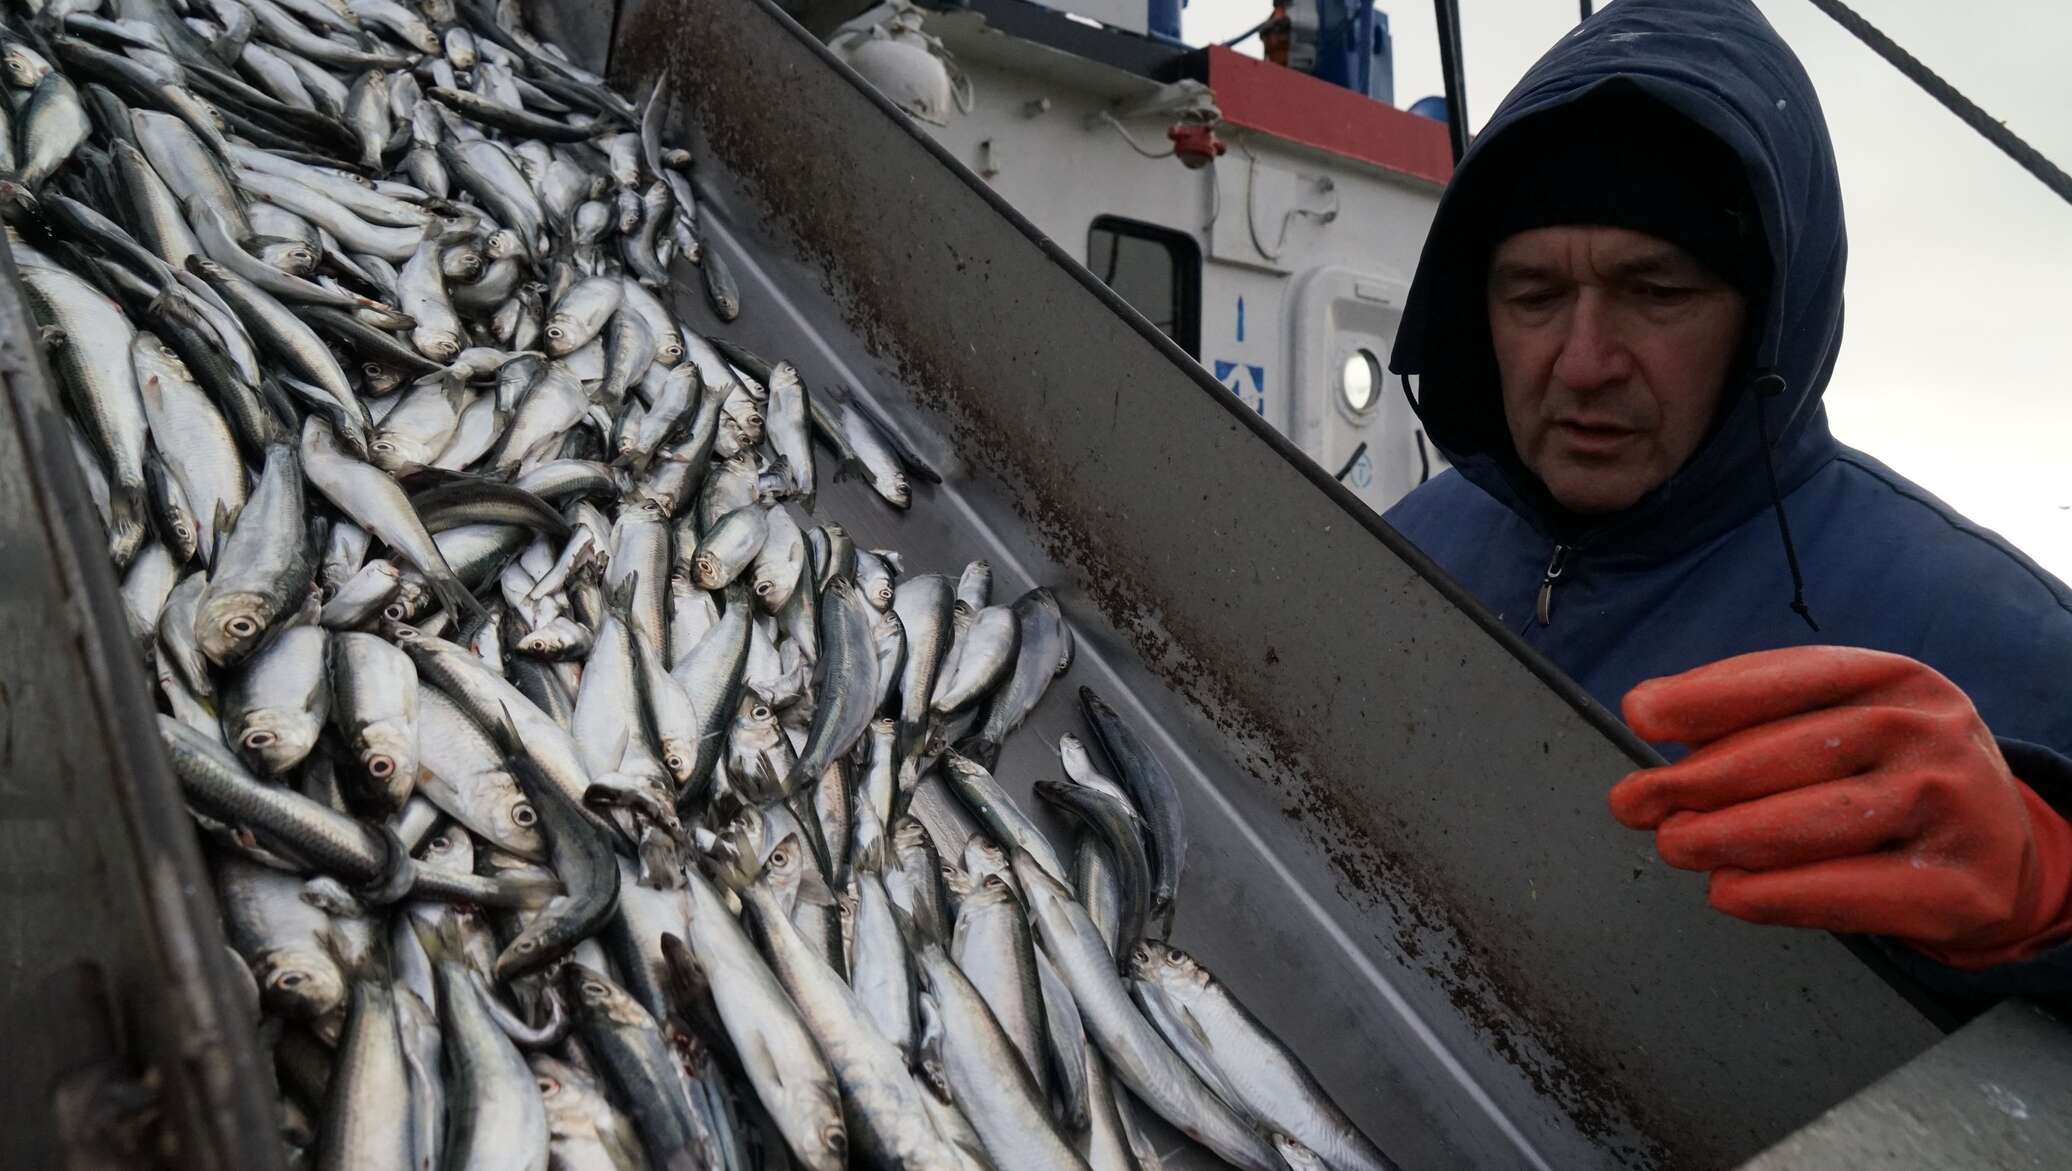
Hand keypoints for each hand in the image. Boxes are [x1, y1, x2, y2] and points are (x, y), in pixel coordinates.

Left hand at [1608, 646, 2071, 967]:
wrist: (2003, 851)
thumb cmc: (1892, 778)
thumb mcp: (1847, 722)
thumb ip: (1757, 716)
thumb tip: (1650, 713)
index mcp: (1894, 679)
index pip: (1790, 678)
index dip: (1707, 696)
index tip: (1641, 715)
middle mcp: (1928, 732)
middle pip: (1790, 753)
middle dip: (1697, 780)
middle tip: (1634, 801)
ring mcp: (1951, 807)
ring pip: (1812, 822)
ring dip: (1724, 837)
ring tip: (1673, 844)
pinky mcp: (1959, 886)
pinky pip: (1846, 891)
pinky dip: (1773, 895)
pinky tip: (1728, 891)